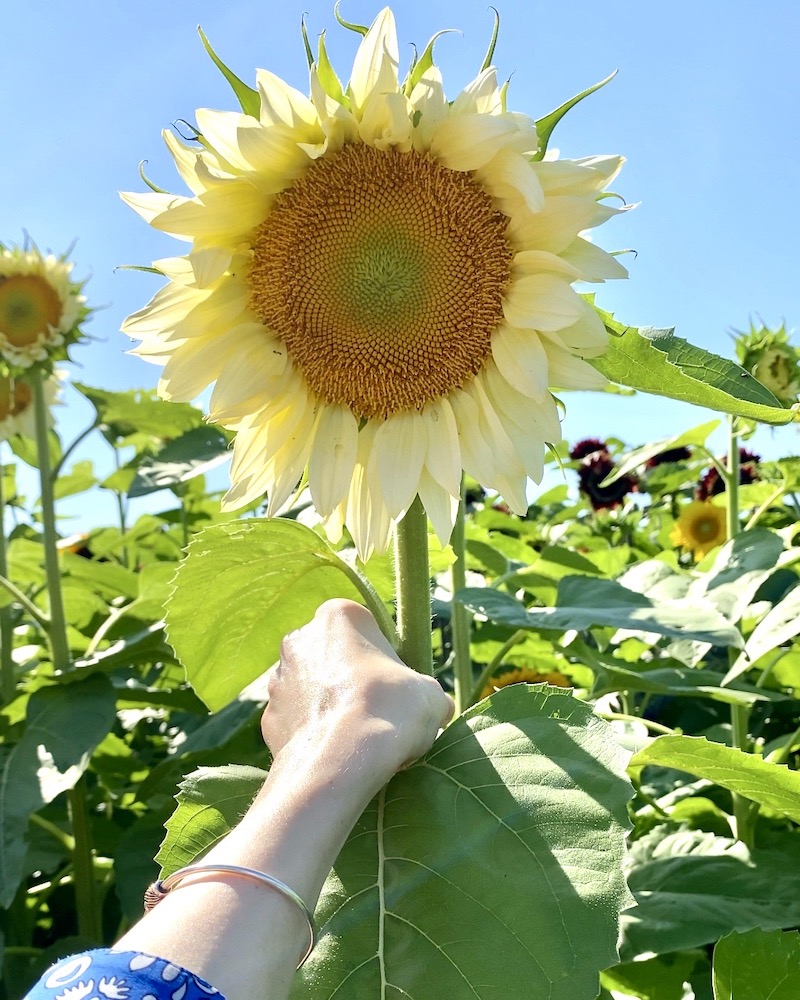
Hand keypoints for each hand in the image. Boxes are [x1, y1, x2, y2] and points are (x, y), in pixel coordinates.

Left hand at [262, 599, 452, 785]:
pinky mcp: (267, 718)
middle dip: (355, 681)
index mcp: (338, 615)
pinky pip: (299, 722)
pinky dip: (316, 735)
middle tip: (381, 713)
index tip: (399, 688)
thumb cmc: (389, 712)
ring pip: (314, 690)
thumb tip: (436, 709)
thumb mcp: (431, 696)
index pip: (368, 630)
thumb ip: (428, 692)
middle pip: (336, 657)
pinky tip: (337, 756)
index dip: (388, 660)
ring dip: (333, 707)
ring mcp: (278, 679)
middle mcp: (300, 638)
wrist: (339, 764)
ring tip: (360, 741)